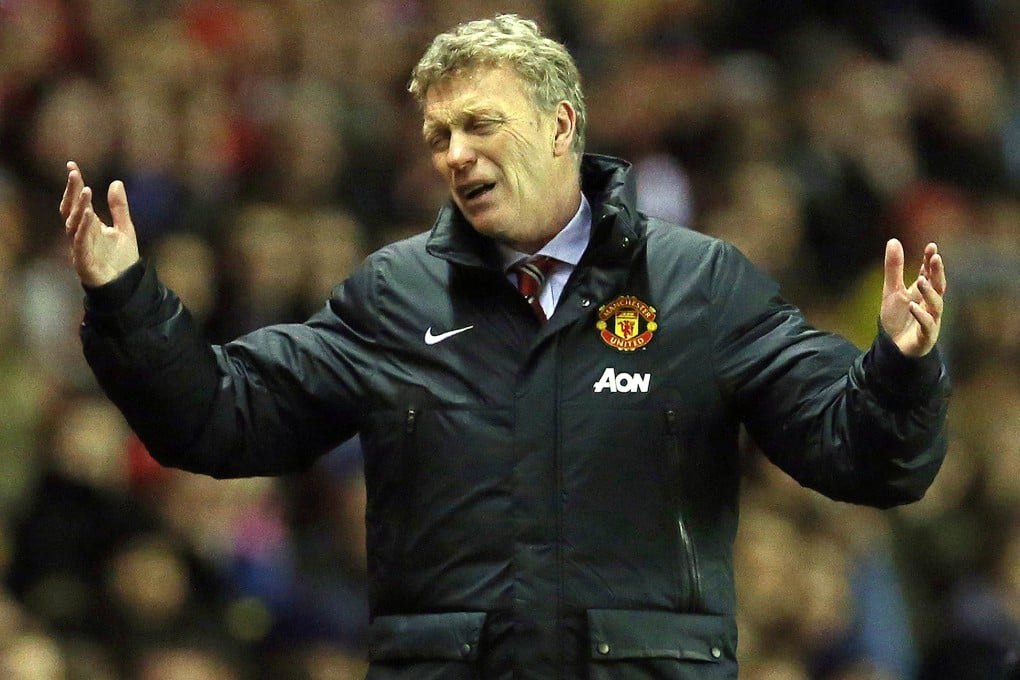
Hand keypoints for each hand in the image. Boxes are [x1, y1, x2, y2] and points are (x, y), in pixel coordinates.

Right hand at [60, 161, 139, 286]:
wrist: (126, 284)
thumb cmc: (122, 258)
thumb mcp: (125, 228)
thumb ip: (119, 207)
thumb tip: (116, 182)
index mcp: (89, 225)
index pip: (77, 201)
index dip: (74, 185)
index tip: (72, 166)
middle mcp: (81, 234)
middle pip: (70, 209)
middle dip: (72, 191)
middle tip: (74, 173)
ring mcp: (80, 246)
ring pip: (73, 224)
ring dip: (79, 207)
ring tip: (86, 190)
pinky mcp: (83, 260)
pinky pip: (80, 241)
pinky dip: (83, 227)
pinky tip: (88, 214)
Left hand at [880, 238, 945, 356]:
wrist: (892, 348)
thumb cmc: (896, 319)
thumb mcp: (891, 291)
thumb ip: (894, 268)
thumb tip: (893, 240)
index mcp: (922, 293)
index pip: (930, 274)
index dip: (930, 261)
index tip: (931, 247)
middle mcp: (930, 305)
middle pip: (938, 287)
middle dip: (937, 273)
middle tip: (935, 257)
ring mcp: (930, 321)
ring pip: (936, 305)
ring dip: (929, 292)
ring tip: (921, 279)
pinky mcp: (926, 336)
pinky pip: (927, 326)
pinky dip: (921, 316)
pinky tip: (913, 306)